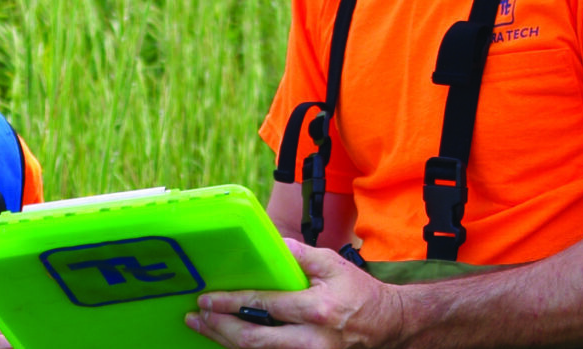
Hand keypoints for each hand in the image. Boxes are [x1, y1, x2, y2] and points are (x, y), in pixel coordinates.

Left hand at [185, 239, 408, 348]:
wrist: (387, 325)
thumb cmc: (358, 292)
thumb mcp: (333, 264)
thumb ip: (301, 254)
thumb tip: (271, 243)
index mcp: (316, 310)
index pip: (264, 306)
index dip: (231, 303)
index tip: (208, 299)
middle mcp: (311, 340)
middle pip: (253, 340)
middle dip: (219, 328)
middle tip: (195, 316)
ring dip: (225, 342)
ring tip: (203, 327)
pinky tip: (228, 340)